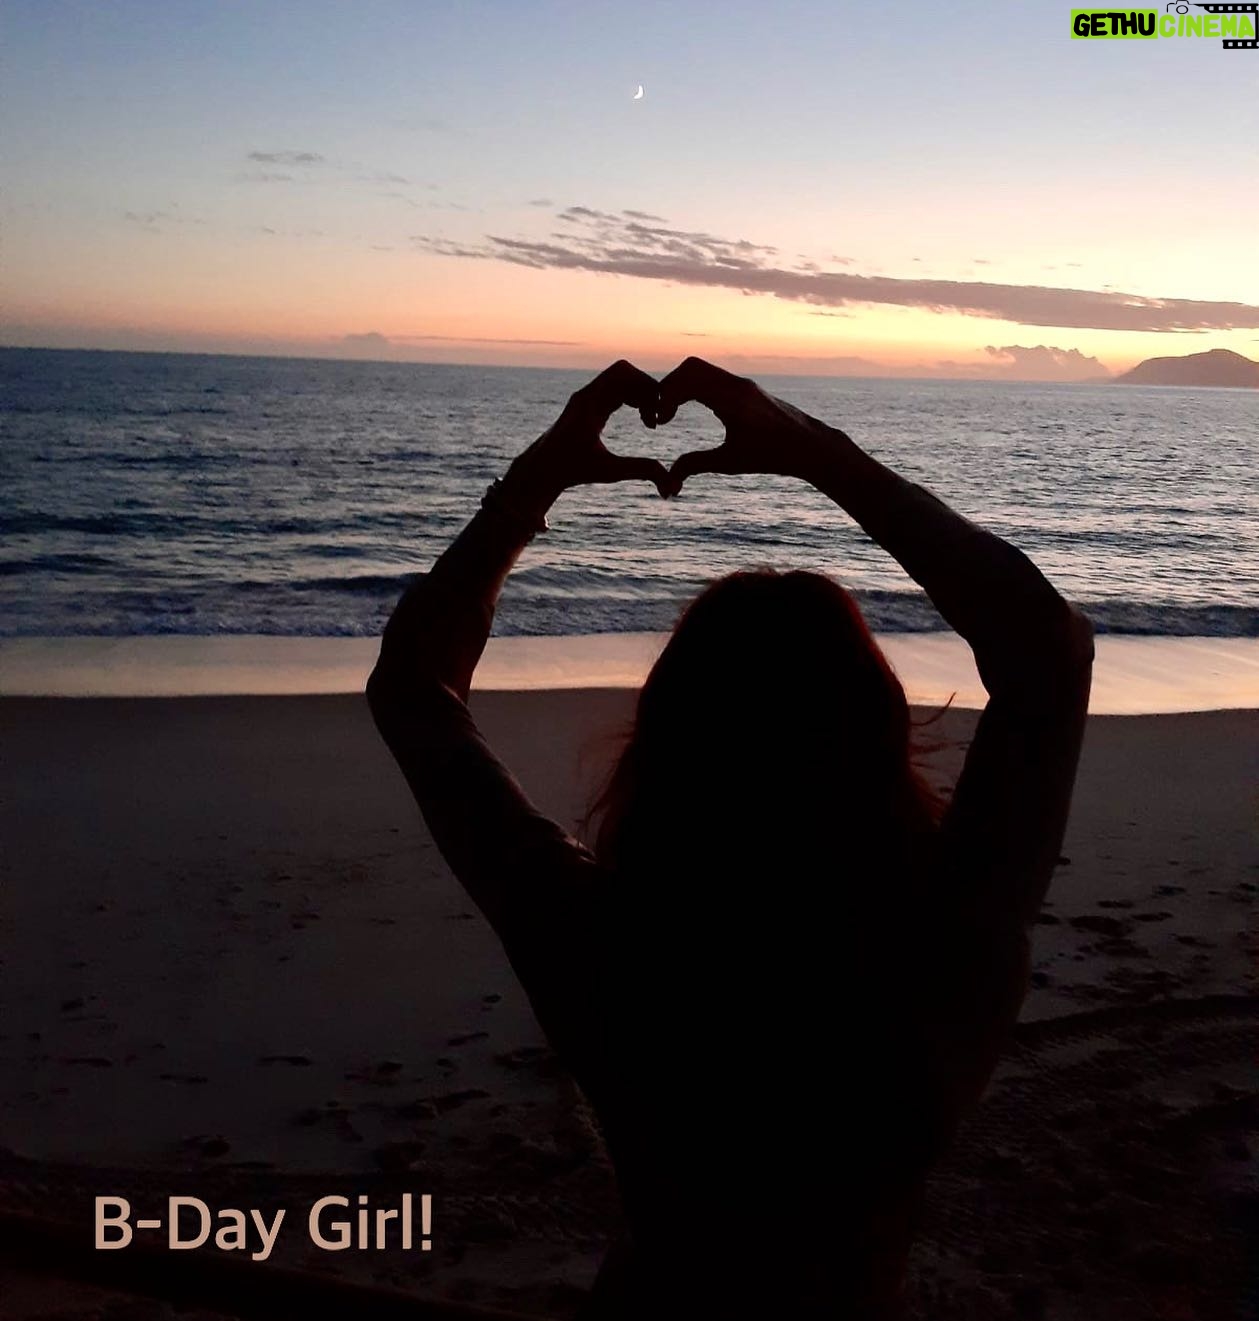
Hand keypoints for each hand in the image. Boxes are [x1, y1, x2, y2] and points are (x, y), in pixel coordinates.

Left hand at [503, 360, 673, 512]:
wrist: (541, 470)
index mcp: (590, 404)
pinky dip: (632, 398)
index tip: (656, 419)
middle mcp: (587, 394)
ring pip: (621, 379)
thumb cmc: (572, 470)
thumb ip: (641, 471)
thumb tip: (670, 484)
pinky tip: (641, 420)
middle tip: (656, 417)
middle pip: (625, 372)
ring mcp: (587, 397)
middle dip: (646, 389)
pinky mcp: (588, 403)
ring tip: (650, 421)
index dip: (647, 389)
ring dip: (640, 394)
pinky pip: (615, 388)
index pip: (624, 374)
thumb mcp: (609, 472)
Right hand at [655, 356, 836, 487]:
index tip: (661, 422)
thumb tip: (668, 477)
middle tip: (661, 414)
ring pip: (701, 369)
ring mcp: (741, 384)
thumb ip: (697, 464)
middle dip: (669, 387)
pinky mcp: (744, 388)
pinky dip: (694, 388)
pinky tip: (688, 409)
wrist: (808, 446)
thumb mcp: (731, 463)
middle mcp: (737, 385)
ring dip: (681, 386)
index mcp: (733, 400)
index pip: (689, 381)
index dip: (666, 397)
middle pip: (691, 367)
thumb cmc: (773, 456)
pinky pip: (712, 377)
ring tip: (671, 413)